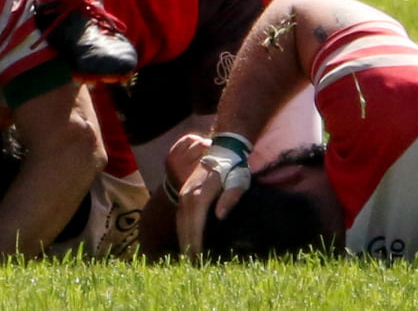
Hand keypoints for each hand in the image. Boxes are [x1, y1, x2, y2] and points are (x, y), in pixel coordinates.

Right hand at [165, 132, 251, 257]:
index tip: (196, 262)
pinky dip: (182, 231)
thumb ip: (230, 198)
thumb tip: (220, 216)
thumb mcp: (238, 182)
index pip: (194, 225)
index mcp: (200, 195)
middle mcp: (187, 196)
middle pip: (184, 226)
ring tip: (187, 260)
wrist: (223, 149)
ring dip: (182, 241)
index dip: (195, 245)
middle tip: (190, 269)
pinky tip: (186, 242)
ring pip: (179, 222)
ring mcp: (184, 194)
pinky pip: (181, 217)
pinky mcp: (185, 193)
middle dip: (186, 248)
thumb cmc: (233, 168)